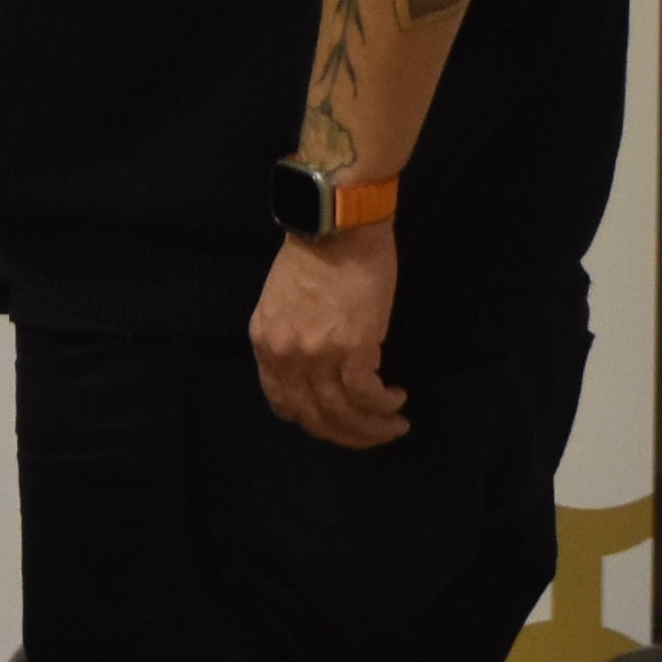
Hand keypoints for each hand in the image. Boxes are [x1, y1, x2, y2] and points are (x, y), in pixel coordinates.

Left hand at [252, 221, 409, 447]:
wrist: (337, 227)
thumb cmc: (315, 257)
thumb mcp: (282, 303)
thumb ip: (291, 339)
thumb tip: (315, 373)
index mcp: (264, 341)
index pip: (282, 401)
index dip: (313, 420)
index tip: (337, 423)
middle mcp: (285, 354)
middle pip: (314, 416)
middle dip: (347, 435)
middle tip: (374, 434)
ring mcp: (317, 353)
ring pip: (343, 413)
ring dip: (372, 427)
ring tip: (394, 423)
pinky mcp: (352, 347)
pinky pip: (367, 395)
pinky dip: (384, 405)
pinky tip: (396, 399)